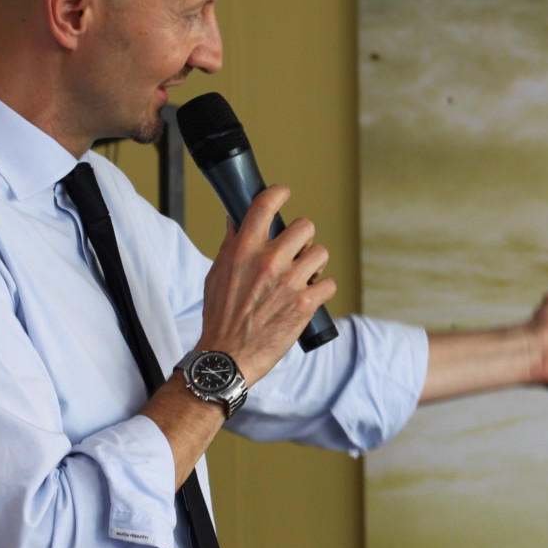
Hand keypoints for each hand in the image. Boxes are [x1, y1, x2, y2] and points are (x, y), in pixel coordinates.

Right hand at [195, 185, 336, 385]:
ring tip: (303, 277)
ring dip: (315, 264)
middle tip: (296, 251)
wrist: (228, 354)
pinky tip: (309, 297)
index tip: (283, 194)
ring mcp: (289, 282)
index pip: (265, 204)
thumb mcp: (217, 273)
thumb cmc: (220, 315)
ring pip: (321, 253)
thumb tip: (237, 219)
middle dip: (303, 238)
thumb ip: (232, 244)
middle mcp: (269, 261)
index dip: (279, 193)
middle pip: (305, 226)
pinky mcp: (305, 303)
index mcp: (244, 249)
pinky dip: (322, 290)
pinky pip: (329, 283)